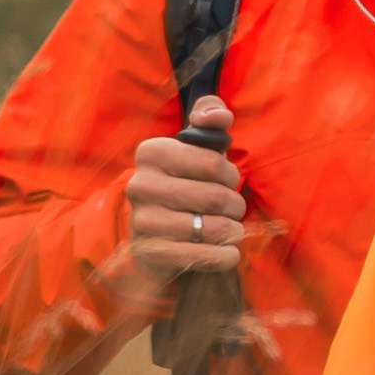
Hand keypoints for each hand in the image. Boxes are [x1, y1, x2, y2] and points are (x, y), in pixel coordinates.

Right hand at [124, 102, 244, 286]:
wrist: (154, 235)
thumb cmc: (183, 184)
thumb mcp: (194, 148)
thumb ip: (208, 120)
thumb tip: (222, 116)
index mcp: (151, 152)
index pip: (213, 162)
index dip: (230, 175)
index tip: (227, 180)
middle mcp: (140, 185)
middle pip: (215, 197)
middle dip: (234, 205)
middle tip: (233, 209)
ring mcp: (143, 220)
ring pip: (211, 228)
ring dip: (231, 231)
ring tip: (230, 230)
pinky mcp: (151, 252)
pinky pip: (201, 256)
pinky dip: (223, 257)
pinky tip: (227, 253)